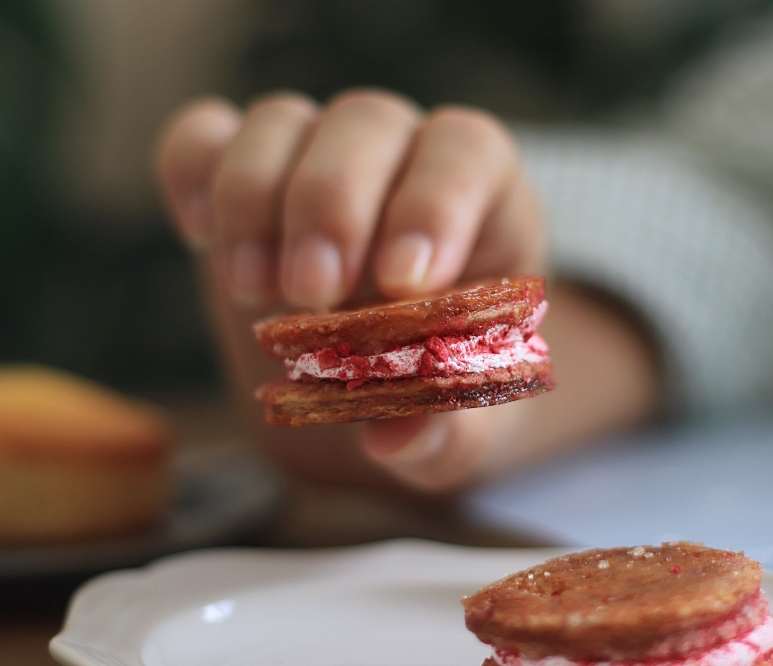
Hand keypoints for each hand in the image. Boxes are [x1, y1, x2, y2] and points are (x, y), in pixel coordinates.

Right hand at [157, 89, 660, 492]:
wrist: (390, 373)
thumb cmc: (445, 380)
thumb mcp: (469, 422)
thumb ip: (451, 428)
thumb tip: (399, 437)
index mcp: (486, 197)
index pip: (467, 153)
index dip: (434, 204)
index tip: (401, 284)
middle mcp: (403, 156)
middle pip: (367, 123)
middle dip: (331, 205)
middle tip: (310, 295)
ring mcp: (320, 153)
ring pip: (282, 121)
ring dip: (255, 200)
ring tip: (253, 295)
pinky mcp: (244, 172)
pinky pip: (205, 136)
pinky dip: (190, 171)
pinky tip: (198, 238)